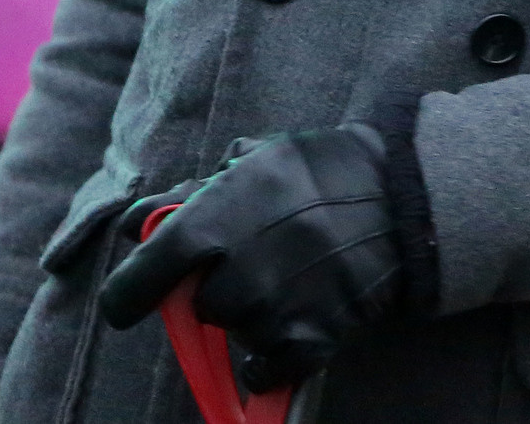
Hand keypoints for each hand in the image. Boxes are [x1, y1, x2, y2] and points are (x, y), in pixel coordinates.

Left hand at [99, 125, 406, 389]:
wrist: (404, 200)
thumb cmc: (321, 170)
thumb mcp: (252, 160)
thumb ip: (188, 194)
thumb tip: (132, 224)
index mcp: (215, 218)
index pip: (146, 272)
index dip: (127, 294)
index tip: (124, 304)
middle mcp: (238, 270)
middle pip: (199, 305)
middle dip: (216, 287)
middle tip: (250, 260)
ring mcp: (275, 311)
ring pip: (235, 331)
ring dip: (250, 314)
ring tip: (286, 279)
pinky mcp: (310, 342)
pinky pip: (265, 368)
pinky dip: (270, 357)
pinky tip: (291, 322)